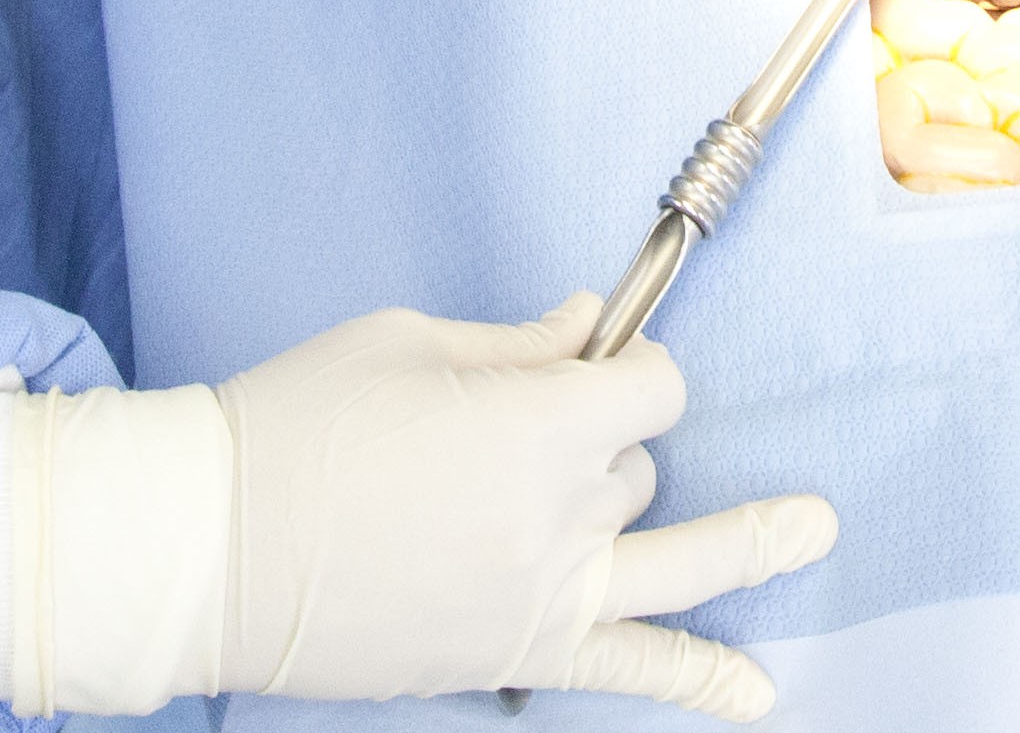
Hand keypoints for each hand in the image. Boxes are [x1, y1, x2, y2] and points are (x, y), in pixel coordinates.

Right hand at [0, 300, 835, 721]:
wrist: (206, 548)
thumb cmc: (292, 425)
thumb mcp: (406, 345)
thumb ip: (518, 342)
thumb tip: (592, 323)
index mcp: (536, 423)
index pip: (649, 390)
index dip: (631, 371)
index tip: (598, 365)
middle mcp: (558, 514)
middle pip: (638, 469)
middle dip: (601, 442)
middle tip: (518, 438)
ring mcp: (541, 595)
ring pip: (666, 555)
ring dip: (750, 540)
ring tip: (814, 527)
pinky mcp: (509, 654)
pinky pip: (629, 669)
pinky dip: (697, 683)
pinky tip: (756, 696)